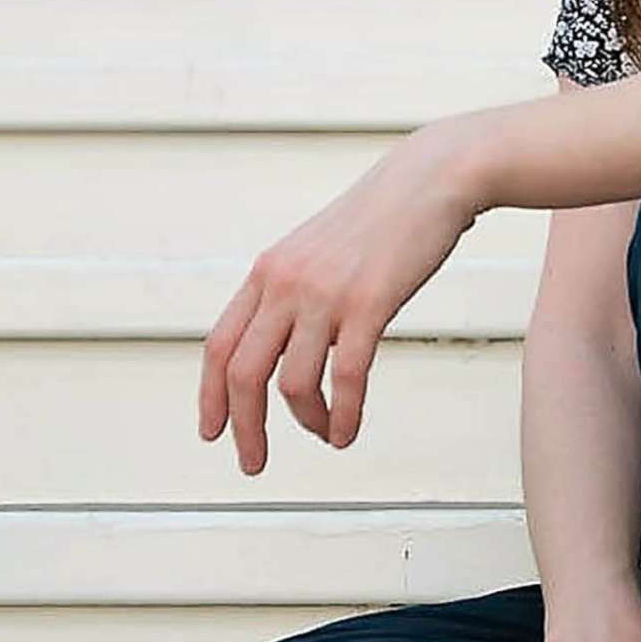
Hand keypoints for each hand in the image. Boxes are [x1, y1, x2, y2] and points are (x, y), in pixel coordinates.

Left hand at [200, 116, 485, 475]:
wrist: (430, 179)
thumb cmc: (384, 218)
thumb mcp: (319, 251)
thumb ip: (296, 291)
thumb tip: (287, 343)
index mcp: (268, 272)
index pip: (219, 345)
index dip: (210, 396)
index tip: (213, 431)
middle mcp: (285, 283)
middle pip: (243, 373)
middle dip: (244, 428)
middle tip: (254, 462)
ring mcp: (324, 294)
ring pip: (291, 382)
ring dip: (305, 422)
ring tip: (324, 435)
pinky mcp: (368, 304)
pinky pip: (346, 377)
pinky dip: (343, 415)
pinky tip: (347, 431)